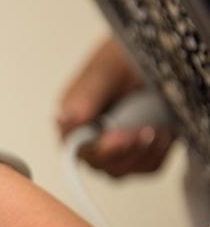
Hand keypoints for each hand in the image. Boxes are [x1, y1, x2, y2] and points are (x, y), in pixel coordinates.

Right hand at [57, 38, 173, 176]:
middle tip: (146, 132)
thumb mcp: (108, 70)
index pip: (74, 147)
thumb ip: (86, 95)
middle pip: (98, 164)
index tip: (120, 137)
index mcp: (73, 116)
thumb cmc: (128, 56)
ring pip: (120, 170)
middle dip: (124, 152)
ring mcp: (113, 147)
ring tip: (158, 130)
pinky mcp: (136, 153)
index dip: (97, 148)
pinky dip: (156, 155)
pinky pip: (144, 168)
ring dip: (142, 154)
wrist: (159, 57)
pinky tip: (163, 134)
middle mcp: (88, 136)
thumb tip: (64, 118)